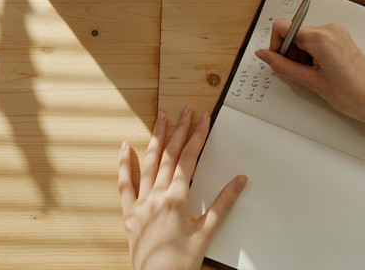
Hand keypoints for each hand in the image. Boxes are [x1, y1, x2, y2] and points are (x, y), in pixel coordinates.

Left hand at [118, 106, 246, 269]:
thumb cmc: (180, 263)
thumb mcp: (207, 233)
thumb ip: (223, 203)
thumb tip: (239, 180)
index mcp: (176, 199)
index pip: (189, 158)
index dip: (197, 136)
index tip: (203, 118)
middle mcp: (156, 197)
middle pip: (169, 155)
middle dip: (179, 130)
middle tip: (186, 110)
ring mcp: (140, 204)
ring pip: (148, 163)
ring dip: (156, 138)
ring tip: (161, 118)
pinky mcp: (130, 214)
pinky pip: (125, 185)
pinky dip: (125, 164)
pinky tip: (126, 147)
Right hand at [255, 20, 364, 127]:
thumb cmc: (352, 95)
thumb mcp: (311, 82)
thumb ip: (283, 66)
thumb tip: (264, 55)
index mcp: (320, 37)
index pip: (282, 27)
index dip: (276, 45)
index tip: (279, 61)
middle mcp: (329, 29)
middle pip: (293, 32)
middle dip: (290, 53)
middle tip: (300, 74)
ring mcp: (336, 32)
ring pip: (303, 37)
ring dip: (301, 55)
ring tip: (313, 75)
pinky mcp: (340, 38)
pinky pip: (316, 40)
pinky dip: (311, 54)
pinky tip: (320, 71)